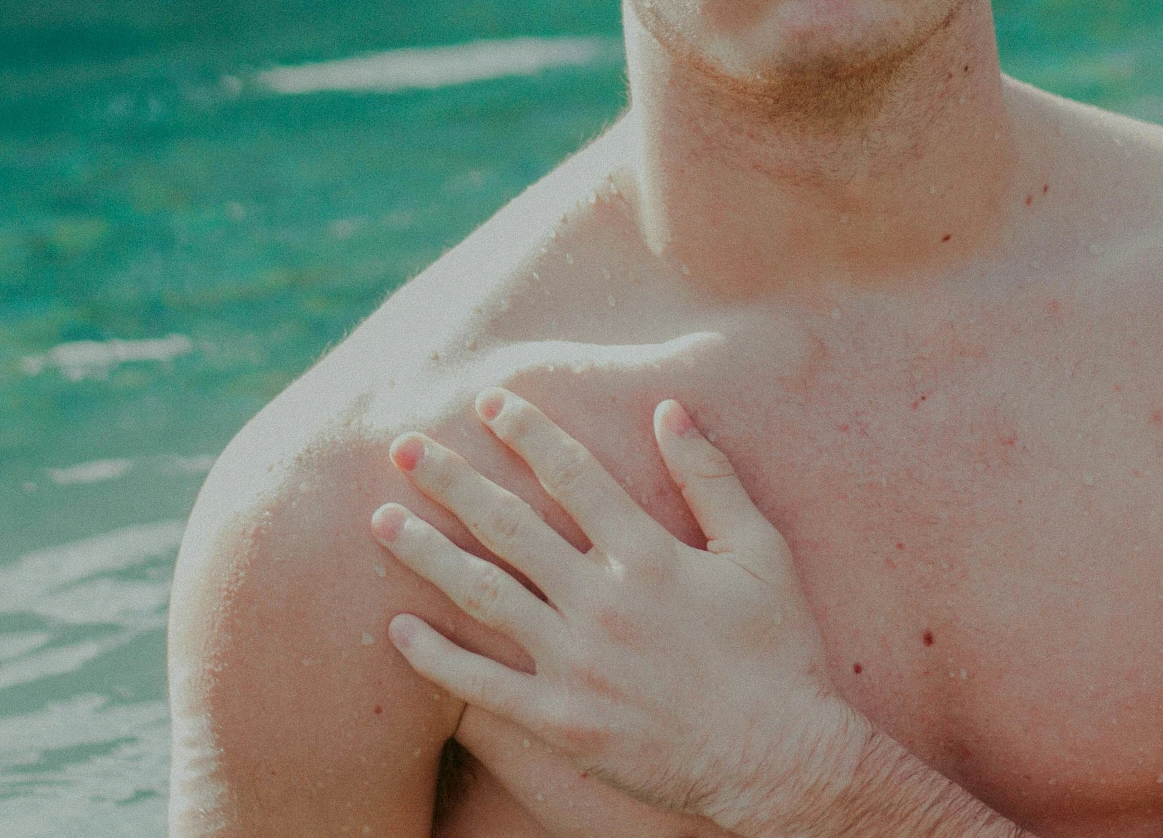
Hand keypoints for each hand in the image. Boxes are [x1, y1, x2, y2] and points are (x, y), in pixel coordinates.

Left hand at [369, 390, 863, 833]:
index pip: (573, 475)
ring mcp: (577, 665)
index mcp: (650, 555)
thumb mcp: (761, 551)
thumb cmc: (779, 651)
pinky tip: (398, 630)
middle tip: (402, 444)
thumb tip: (668, 407)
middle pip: (509, 525)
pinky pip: (484, 687)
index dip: (528, 432)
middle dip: (450, 479)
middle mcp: (603, 603)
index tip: (488, 401)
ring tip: (380, 520)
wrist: (781, 761)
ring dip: (427, 554)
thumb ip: (710, 478)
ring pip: (484, 596)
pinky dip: (436, 658)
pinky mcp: (563, 722)